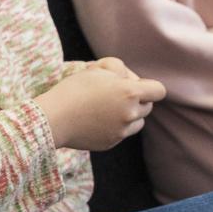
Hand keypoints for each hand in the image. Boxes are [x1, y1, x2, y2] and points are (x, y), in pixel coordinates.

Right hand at [36, 62, 166, 151]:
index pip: (158, 91)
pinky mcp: (111, 143)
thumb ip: (119, 69)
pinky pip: (122, 133)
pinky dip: (115, 126)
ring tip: (107, 107)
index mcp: (130, 93)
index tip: (133, 84)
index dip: (149, 86)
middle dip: (136, 99)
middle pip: (148, 107)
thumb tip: (128, 79)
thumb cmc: (74, 89)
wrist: (53, 118)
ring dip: (129, 114)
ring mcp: (121, 131)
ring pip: (138, 122)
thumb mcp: (97, 68)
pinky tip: (96, 119)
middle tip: (113, 92)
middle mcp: (130, 114)